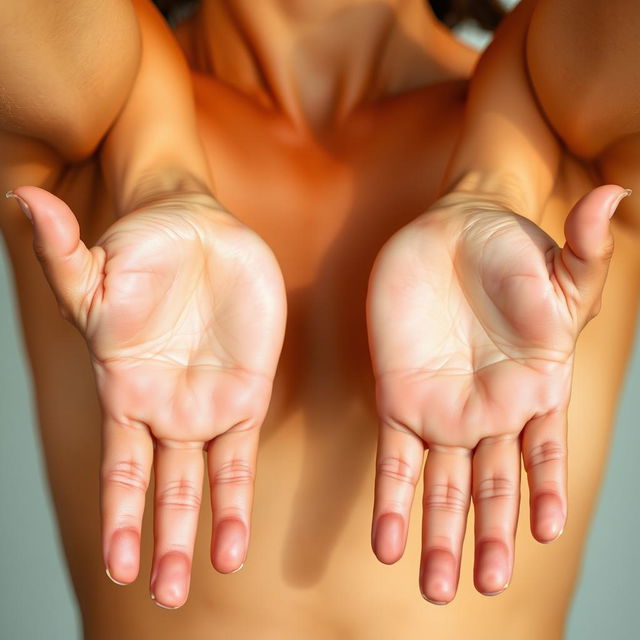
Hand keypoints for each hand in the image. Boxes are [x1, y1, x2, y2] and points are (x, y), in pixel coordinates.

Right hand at [8, 187, 286, 607]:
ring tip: (213, 571)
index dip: (119, 514)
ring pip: (206, 480)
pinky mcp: (247, 390)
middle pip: (162, 487)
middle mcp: (164, 408)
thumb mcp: (100, 263)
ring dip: (206, 527)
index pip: (120, 465)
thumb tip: (22, 201)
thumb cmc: (145, 251)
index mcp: (125, 390)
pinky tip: (240, 530)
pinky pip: (245, 449)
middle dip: (161, 539)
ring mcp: (209, 403)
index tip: (117, 565)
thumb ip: (62, 252)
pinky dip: (242, 490)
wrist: (200, 232)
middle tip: (168, 594)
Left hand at [366, 184, 628, 603]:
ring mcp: (441, 408)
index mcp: (534, 388)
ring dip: (437, 532)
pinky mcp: (398, 396)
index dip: (545, 490)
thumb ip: (587, 249)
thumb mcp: (554, 258)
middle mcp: (489, 410)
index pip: (543, 451)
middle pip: (489, 483)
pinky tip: (386, 540)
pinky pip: (394, 456)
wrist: (447, 234)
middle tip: (482, 584)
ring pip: (441, 483)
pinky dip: (391, 498)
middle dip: (487, 534)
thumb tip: (615, 198)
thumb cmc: (509, 249)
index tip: (544, 534)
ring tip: (432, 583)